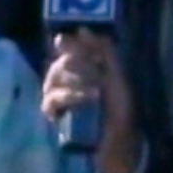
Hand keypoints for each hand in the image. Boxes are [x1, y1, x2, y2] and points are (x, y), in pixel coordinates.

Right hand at [42, 31, 139, 172]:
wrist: (121, 144)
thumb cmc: (120, 110)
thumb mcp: (117, 75)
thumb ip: (104, 50)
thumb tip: (81, 29)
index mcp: (81, 69)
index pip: (67, 48)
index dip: (71, 44)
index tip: (79, 44)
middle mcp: (66, 81)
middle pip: (59, 62)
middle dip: (79, 63)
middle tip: (96, 72)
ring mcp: (57, 99)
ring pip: (53, 78)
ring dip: (76, 79)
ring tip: (96, 90)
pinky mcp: (53, 116)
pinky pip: (51, 99)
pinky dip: (69, 95)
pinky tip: (86, 98)